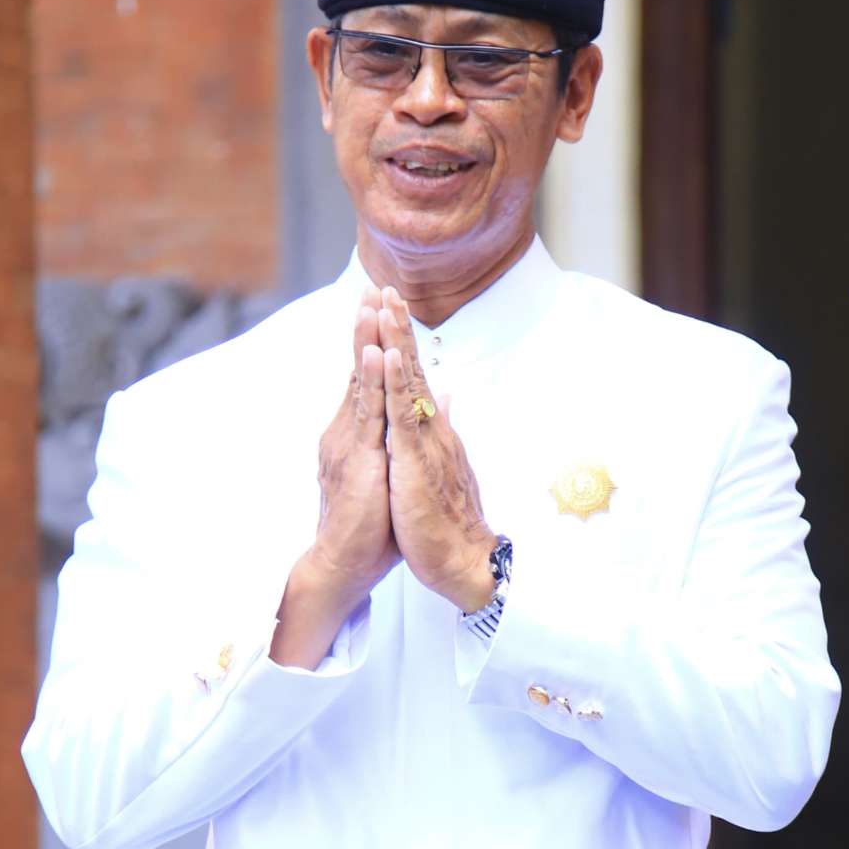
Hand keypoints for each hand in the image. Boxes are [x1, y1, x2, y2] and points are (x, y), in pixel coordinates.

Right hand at [271, 288, 398, 669]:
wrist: (345, 564)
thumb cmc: (369, 527)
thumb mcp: (388, 476)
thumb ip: (396, 444)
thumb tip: (416, 417)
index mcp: (355, 435)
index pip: (366, 381)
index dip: (374, 344)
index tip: (382, 308)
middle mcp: (347, 432)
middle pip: (359, 371)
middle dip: (366, 329)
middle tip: (373, 288)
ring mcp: (349, 443)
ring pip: (360, 383)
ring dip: (365, 341)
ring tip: (370, 304)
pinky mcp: (359, 460)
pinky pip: (366, 414)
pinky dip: (369, 381)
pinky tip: (371, 353)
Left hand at [378, 289, 497, 611]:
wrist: (463, 561)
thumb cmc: (447, 521)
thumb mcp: (440, 468)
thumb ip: (440, 430)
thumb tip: (444, 399)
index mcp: (430, 433)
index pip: (413, 380)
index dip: (402, 344)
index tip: (391, 309)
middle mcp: (431, 429)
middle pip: (412, 368)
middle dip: (399, 327)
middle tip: (386, 287)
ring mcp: (425, 442)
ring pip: (408, 382)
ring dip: (397, 341)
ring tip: (387, 303)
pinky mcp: (415, 460)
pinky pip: (403, 414)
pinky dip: (395, 382)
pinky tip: (388, 355)